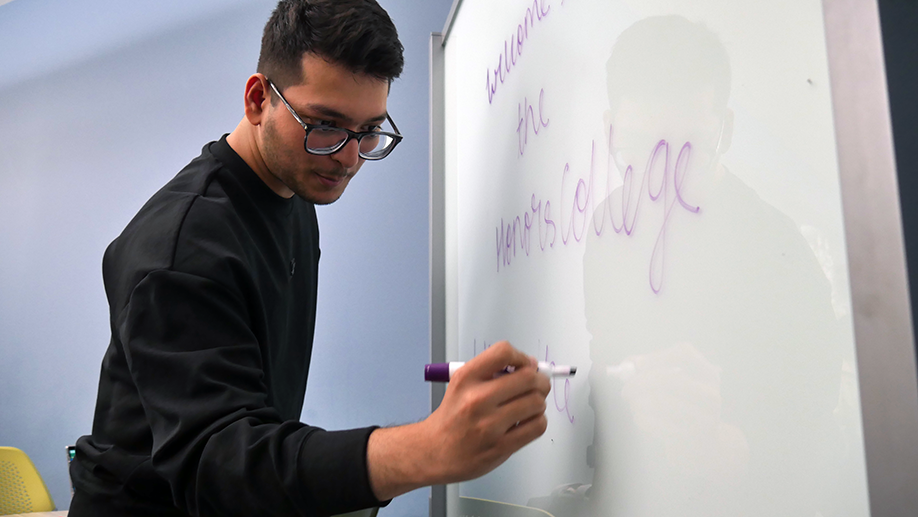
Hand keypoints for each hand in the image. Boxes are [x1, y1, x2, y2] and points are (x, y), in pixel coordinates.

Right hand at [366, 341, 549, 499]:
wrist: (435, 451)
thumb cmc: (452, 417)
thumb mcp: (461, 385)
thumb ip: (492, 372)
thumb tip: (530, 365)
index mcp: (466, 379)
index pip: (503, 352)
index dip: (521, 357)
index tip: (525, 364)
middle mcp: (477, 399)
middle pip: (527, 378)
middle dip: (539, 379)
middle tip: (538, 384)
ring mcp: (490, 425)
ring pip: (537, 402)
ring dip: (539, 402)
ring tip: (529, 405)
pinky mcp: (501, 446)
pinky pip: (537, 426)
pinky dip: (538, 420)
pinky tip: (527, 421)